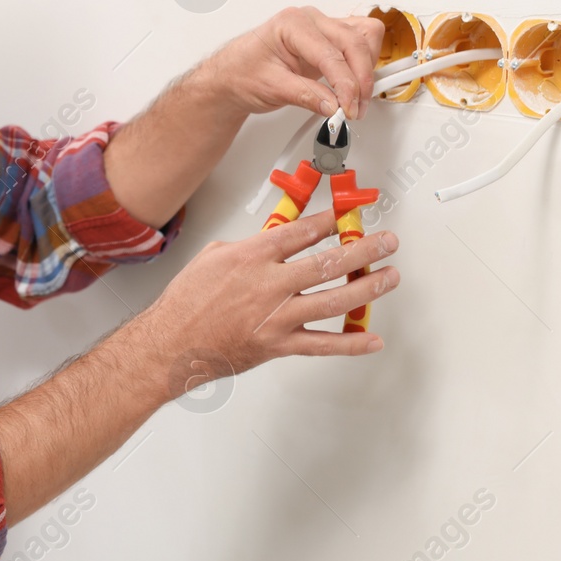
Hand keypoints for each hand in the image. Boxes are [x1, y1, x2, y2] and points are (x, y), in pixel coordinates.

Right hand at [127, 209, 399, 399]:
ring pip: (334, 300)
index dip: (330, 221)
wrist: (170, 343)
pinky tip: (372, 339)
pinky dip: (350, 343)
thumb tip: (274, 240)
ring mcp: (277, 316)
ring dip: (368, 287)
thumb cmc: (186, 302)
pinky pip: (322, 345)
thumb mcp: (212, 257)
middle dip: (363, 249)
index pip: (302, 232)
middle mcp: (270, 284)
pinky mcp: (279, 345)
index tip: (347, 215)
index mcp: (253, 256)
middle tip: (386, 242)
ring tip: (390, 277)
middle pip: (328, 262)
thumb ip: (249, 248)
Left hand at [203, 6, 383, 120]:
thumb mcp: (271, 88)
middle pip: (356, 41)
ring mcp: (321, 28)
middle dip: (361, 78)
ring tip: (356, 99)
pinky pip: (358, 44)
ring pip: (364, 38)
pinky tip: (354, 86)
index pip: (331, 54)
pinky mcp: (327, 41)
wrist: (231, 76)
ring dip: (366, 69)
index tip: (347, 108)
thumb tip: (333, 105)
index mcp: (292, 24)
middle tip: (355, 108)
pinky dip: (362, 65)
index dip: (345, 84)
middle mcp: (310, 21)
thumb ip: (306, 95)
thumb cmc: (241, 73)